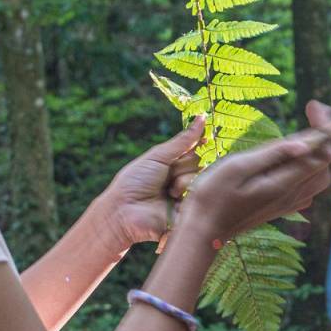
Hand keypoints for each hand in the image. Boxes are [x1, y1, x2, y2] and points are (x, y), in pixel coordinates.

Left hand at [101, 116, 205, 249]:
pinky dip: (187, 194)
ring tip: (169, 191)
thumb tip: (202, 117)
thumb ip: (182, 141)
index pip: (193, 151)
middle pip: (199, 163)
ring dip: (183, 181)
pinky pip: (200, 197)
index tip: (205, 138)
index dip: (199, 145)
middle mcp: (180, 180)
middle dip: (184, 165)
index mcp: (171, 166)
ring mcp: (186, 197)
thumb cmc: (135, 182)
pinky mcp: (189, 213)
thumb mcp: (158, 157)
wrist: (124, 211)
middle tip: (169, 173)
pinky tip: (174, 199)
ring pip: (201, 179)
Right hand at [178, 101, 330, 242]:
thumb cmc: (212, 196)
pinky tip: (289, 157)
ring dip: (315, 150)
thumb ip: (272, 154)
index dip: (323, 126)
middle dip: (322, 135)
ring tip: (299, 131)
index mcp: (283, 184)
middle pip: (323, 164)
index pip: (320, 153)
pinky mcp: (279, 206)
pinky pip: (305, 185)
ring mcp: (287, 204)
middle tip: (309, 112)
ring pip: (317, 175)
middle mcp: (291, 196)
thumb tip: (305, 143)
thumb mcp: (237, 167)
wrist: (202, 232)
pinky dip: (305, 166)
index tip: (312, 104)